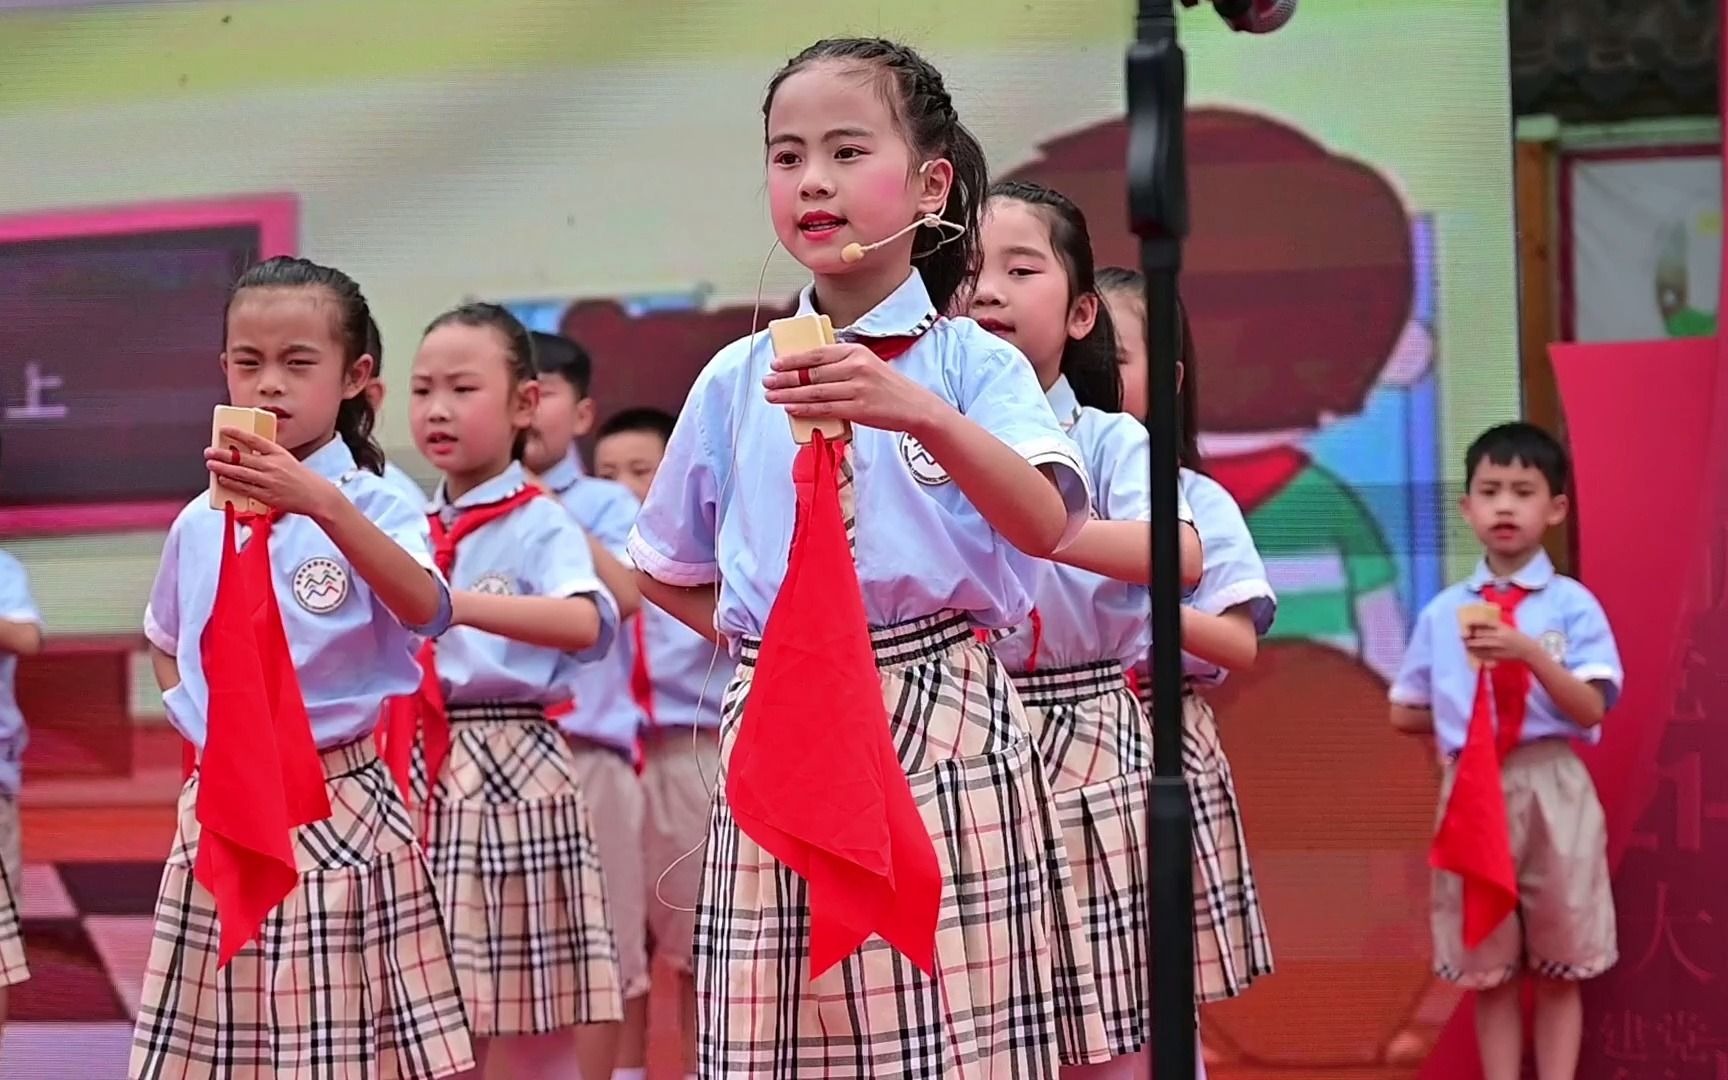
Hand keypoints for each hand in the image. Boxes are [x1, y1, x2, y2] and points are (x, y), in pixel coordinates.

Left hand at [205, 428, 341, 519]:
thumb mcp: (286, 460)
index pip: (254, 440)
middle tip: (209, 451)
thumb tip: (244, 455)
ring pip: (240, 473)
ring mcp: (269, 481)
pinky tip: (223, 480)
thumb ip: (267, 457)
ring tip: (211, 464)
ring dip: (223, 468)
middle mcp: (273, 466)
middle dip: (223, 454)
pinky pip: (245, 489)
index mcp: (279, 453)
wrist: (317, 496)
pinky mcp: (267, 496)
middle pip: (243, 457)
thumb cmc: (301, 478)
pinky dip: (232, 484)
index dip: (237, 433)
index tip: (224, 429)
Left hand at [763, 344, 943, 436]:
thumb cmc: (886, 386)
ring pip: (815, 391)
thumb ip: (840, 363)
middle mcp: (856, 367)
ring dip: (789, 394)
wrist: (913, 405)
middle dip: (785, 378)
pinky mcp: (859, 409)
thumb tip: (806, 369)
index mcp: (856, 351)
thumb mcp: (866, 364)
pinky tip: (790, 407)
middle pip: (812, 373)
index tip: (775, 364)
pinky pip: (825, 408)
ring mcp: (858, 388)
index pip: (817, 354)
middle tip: (767, 382)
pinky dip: (805, 408)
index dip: (793, 359)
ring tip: (771, 396)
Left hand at [1464, 622, 1537, 666]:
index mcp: (1502, 627)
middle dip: (1469, 636)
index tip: (1467, 623)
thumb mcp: (1506, 628)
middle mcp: (1499, 636)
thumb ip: (1493, 626)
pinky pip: (1483, 654)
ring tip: (1466, 644)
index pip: (1485, 623)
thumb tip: (1476, 626)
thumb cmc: (1516, 637)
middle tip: (1462, 636)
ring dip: (1470, 645)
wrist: (1527, 650)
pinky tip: (1472, 651)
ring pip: (1479, 645)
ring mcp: (1498, 647)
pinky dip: (1476, 653)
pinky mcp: (1497, 655)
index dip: (1474, 623)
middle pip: (1479, 635)